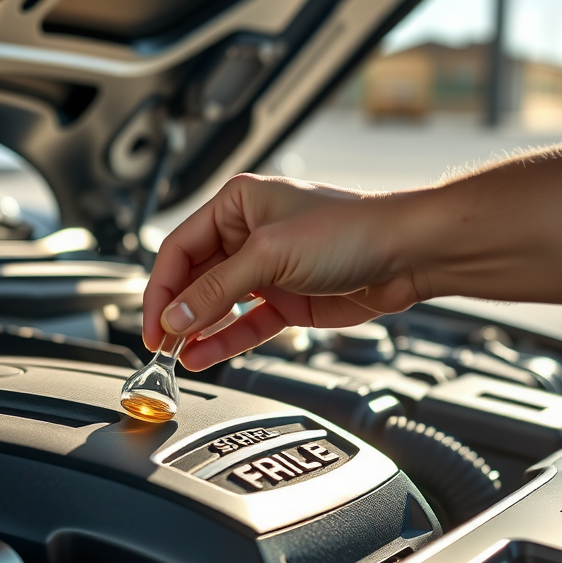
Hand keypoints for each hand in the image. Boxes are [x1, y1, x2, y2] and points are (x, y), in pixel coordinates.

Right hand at [142, 173, 426, 369]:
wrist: (408, 254)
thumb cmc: (350, 229)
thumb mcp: (270, 255)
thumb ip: (217, 290)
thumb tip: (176, 318)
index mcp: (236, 205)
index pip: (179, 249)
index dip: (161, 289)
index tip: (154, 323)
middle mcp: (247, 235)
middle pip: (195, 280)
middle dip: (177, 314)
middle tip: (161, 345)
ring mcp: (267, 270)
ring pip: (218, 306)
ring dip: (199, 331)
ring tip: (179, 357)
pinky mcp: (287, 301)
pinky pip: (246, 324)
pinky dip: (225, 341)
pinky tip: (206, 356)